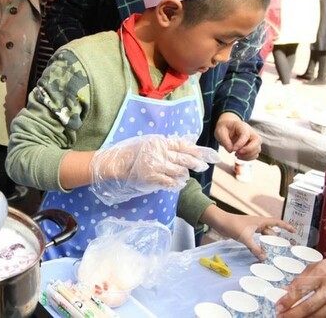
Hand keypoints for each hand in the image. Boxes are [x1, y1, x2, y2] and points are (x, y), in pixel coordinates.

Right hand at [90, 135, 214, 204]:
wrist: (116, 163)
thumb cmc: (132, 151)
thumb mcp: (149, 142)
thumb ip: (166, 143)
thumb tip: (187, 142)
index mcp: (159, 142)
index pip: (183, 145)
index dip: (197, 151)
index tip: (209, 155)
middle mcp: (159, 153)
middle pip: (184, 159)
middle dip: (196, 163)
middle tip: (203, 166)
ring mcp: (156, 166)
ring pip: (179, 171)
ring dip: (184, 174)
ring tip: (183, 175)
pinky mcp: (152, 178)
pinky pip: (171, 183)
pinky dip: (177, 184)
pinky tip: (178, 183)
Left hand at [200, 205, 293, 260]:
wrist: (219, 221)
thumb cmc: (232, 225)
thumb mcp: (245, 237)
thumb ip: (255, 248)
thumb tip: (264, 258)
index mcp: (260, 221)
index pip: (277, 222)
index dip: (286, 226)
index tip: (294, 231)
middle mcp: (257, 224)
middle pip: (271, 232)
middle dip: (277, 240)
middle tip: (283, 249)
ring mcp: (251, 228)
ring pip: (263, 236)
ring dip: (268, 244)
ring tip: (273, 253)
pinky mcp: (245, 232)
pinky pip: (256, 239)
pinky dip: (259, 245)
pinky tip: (260, 252)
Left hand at [214, 112, 260, 159]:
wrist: (228, 127)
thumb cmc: (225, 128)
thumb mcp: (220, 132)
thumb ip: (225, 141)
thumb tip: (230, 150)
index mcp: (242, 126)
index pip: (245, 135)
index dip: (240, 144)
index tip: (233, 149)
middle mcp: (251, 133)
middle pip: (257, 142)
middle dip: (247, 150)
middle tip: (236, 153)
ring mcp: (254, 140)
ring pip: (257, 149)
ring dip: (247, 155)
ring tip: (236, 154)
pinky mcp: (254, 147)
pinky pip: (255, 154)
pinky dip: (248, 158)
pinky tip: (239, 156)